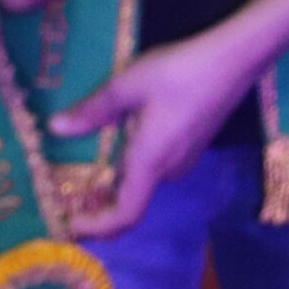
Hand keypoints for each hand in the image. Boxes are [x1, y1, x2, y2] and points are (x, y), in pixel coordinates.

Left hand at [49, 29, 259, 237]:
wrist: (232, 61)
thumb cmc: (177, 72)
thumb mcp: (126, 86)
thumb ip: (93, 112)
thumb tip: (55, 129)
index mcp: (150, 161)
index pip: (127, 213)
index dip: (99, 227)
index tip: (70, 228)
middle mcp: (168, 168)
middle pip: (131, 202)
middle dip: (97, 209)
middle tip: (61, 202)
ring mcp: (182, 159)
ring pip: (141, 184)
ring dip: (111, 189)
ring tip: (75, 180)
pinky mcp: (189, 146)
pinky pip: (152, 169)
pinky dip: (126, 172)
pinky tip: (108, 152)